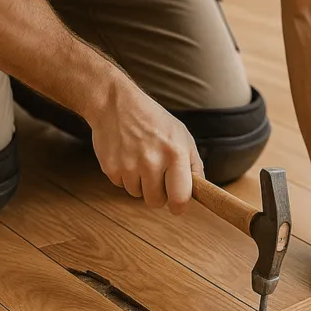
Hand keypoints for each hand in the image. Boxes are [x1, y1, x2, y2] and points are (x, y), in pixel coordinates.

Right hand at [89, 82, 204, 214]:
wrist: (116, 104)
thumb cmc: (153, 120)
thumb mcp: (181, 135)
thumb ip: (193, 164)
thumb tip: (200, 191)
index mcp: (175, 153)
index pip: (180, 197)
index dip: (179, 206)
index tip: (177, 205)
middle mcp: (152, 161)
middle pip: (156, 202)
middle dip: (158, 194)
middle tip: (156, 174)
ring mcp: (130, 166)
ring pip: (138, 194)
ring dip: (140, 183)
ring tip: (139, 158)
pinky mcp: (111, 168)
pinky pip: (121, 186)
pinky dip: (125, 176)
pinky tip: (126, 155)